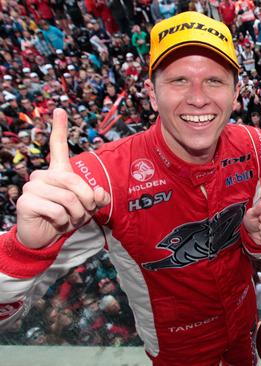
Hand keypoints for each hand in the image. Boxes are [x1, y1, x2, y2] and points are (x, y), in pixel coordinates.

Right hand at [16, 108, 110, 248]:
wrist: (45, 238)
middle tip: (83, 213)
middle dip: (86, 201)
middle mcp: (42, 175)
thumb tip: (99, 193)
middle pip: (74, 181)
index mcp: (57, 172)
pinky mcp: (25, 202)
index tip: (60, 109)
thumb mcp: (88, 207)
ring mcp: (32, 187)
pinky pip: (57, 210)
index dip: (59, 128)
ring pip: (68, 198)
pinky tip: (55, 222)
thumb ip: (98, 198)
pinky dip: (63, 220)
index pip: (57, 147)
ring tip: (68, 219)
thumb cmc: (67, 218)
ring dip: (76, 214)